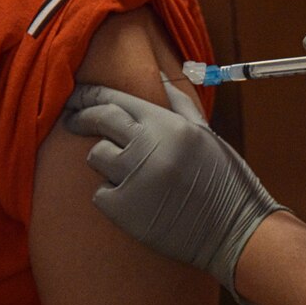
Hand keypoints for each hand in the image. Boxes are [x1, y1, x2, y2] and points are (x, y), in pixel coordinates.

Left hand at [65, 80, 286, 304]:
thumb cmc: (221, 180)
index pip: (117, 99)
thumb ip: (178, 103)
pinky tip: (139, 202)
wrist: (232, 229)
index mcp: (168, 125)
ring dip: (108, 163)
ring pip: (96, 156)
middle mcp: (149, 146)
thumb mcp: (204, 135)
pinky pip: (100, 194)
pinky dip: (113, 197)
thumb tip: (161, 75)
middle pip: (99, 120)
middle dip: (81, 118)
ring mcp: (134, 178)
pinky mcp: (124, 209)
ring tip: (132, 175)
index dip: (91, 95)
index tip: (77, 96)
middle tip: (72, 120)